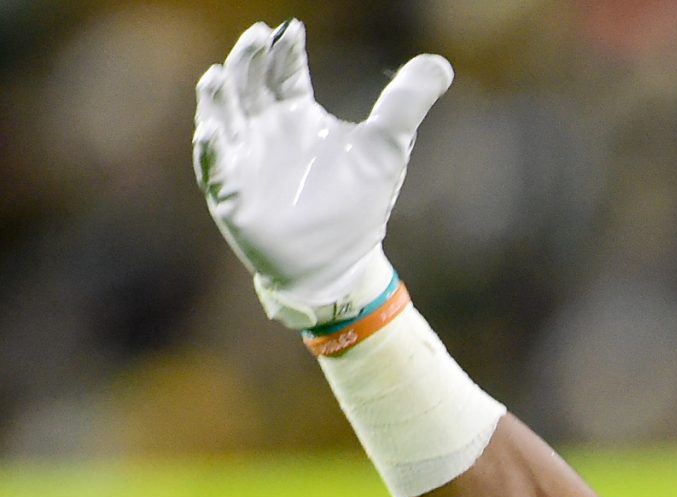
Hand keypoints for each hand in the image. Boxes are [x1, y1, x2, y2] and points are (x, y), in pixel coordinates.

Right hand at [191, 20, 452, 328]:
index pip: (283, 70)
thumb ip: (406, 103)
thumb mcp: (387, 148)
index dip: (284, 48)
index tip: (292, 28)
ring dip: (217, 95)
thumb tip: (441, 63)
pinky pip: (215, 167)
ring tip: (218, 73)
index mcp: (296, 113)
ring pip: (221, 116)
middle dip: (249, 59)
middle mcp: (264, 128)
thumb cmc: (358, 204)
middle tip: (257, 35)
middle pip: (248, 82)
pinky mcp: (233, 193)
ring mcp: (244, 158)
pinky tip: (210, 133)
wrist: (341, 263)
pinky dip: (211, 150)